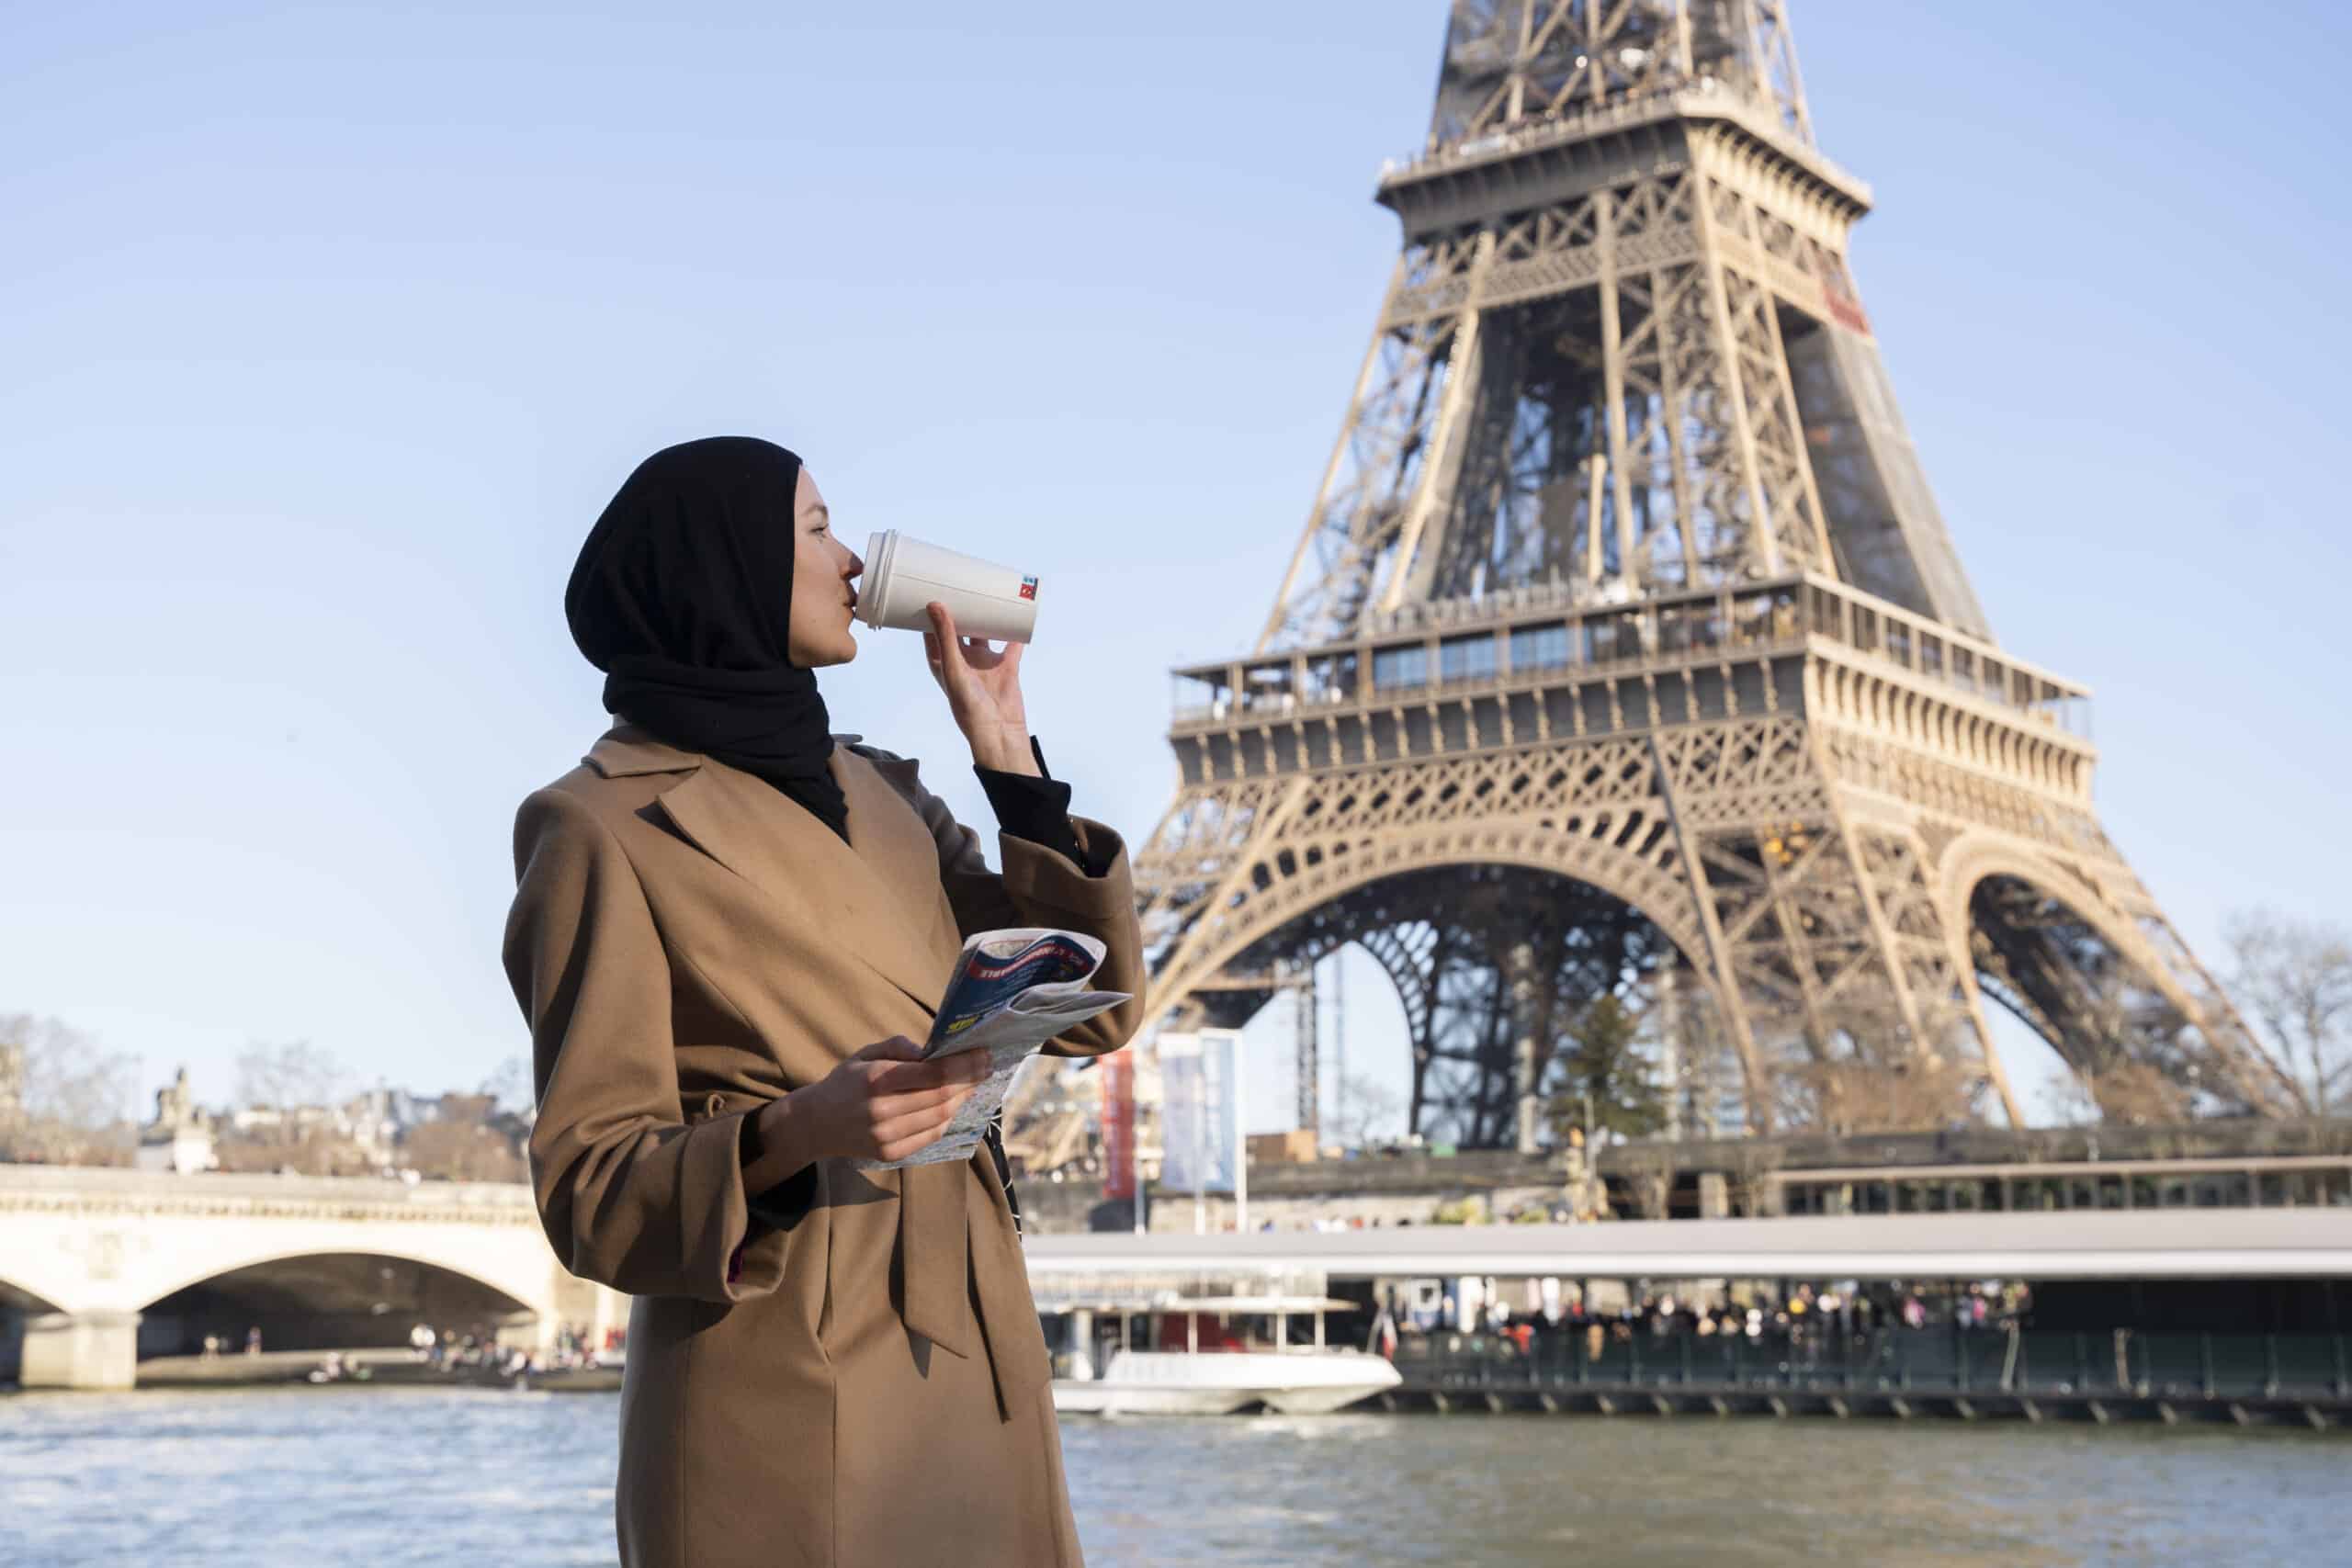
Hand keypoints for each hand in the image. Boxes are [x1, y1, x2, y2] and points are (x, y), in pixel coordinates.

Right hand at [776, 1036, 990, 1164]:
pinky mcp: (890, 1154)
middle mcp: (882, 1110)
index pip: (934, 1074)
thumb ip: (899, 1047)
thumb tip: (933, 1050)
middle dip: (971, 1080)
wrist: (815, 1124)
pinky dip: (947, 1118)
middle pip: (942, 1097)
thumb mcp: (865, 1053)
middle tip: (986, 1066)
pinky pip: (931, 1136)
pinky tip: (953, 1104)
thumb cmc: (846, 1082)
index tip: (983, 1054)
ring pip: (941, 1117)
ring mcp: (886, 1137)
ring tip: (972, 1084)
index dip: (965, 1065)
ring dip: (962, 1099)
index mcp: (876, 1079)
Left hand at [922, 601, 1037, 775]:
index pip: (931, 633)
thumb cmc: (968, 706)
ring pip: (984, 634)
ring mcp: (985, 664)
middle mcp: (963, 661)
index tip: (930, 590)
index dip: (930, 614)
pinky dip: (1014, 631)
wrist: (1000, 731)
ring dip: (986, 618)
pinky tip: (1017, 615)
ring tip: (986, 595)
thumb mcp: (953, 667)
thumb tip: (936, 605)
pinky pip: (1011, 645)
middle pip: (959, 629)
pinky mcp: (1006, 667)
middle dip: (959, 610)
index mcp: (943, 663)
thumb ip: (947, 636)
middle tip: (959, 585)